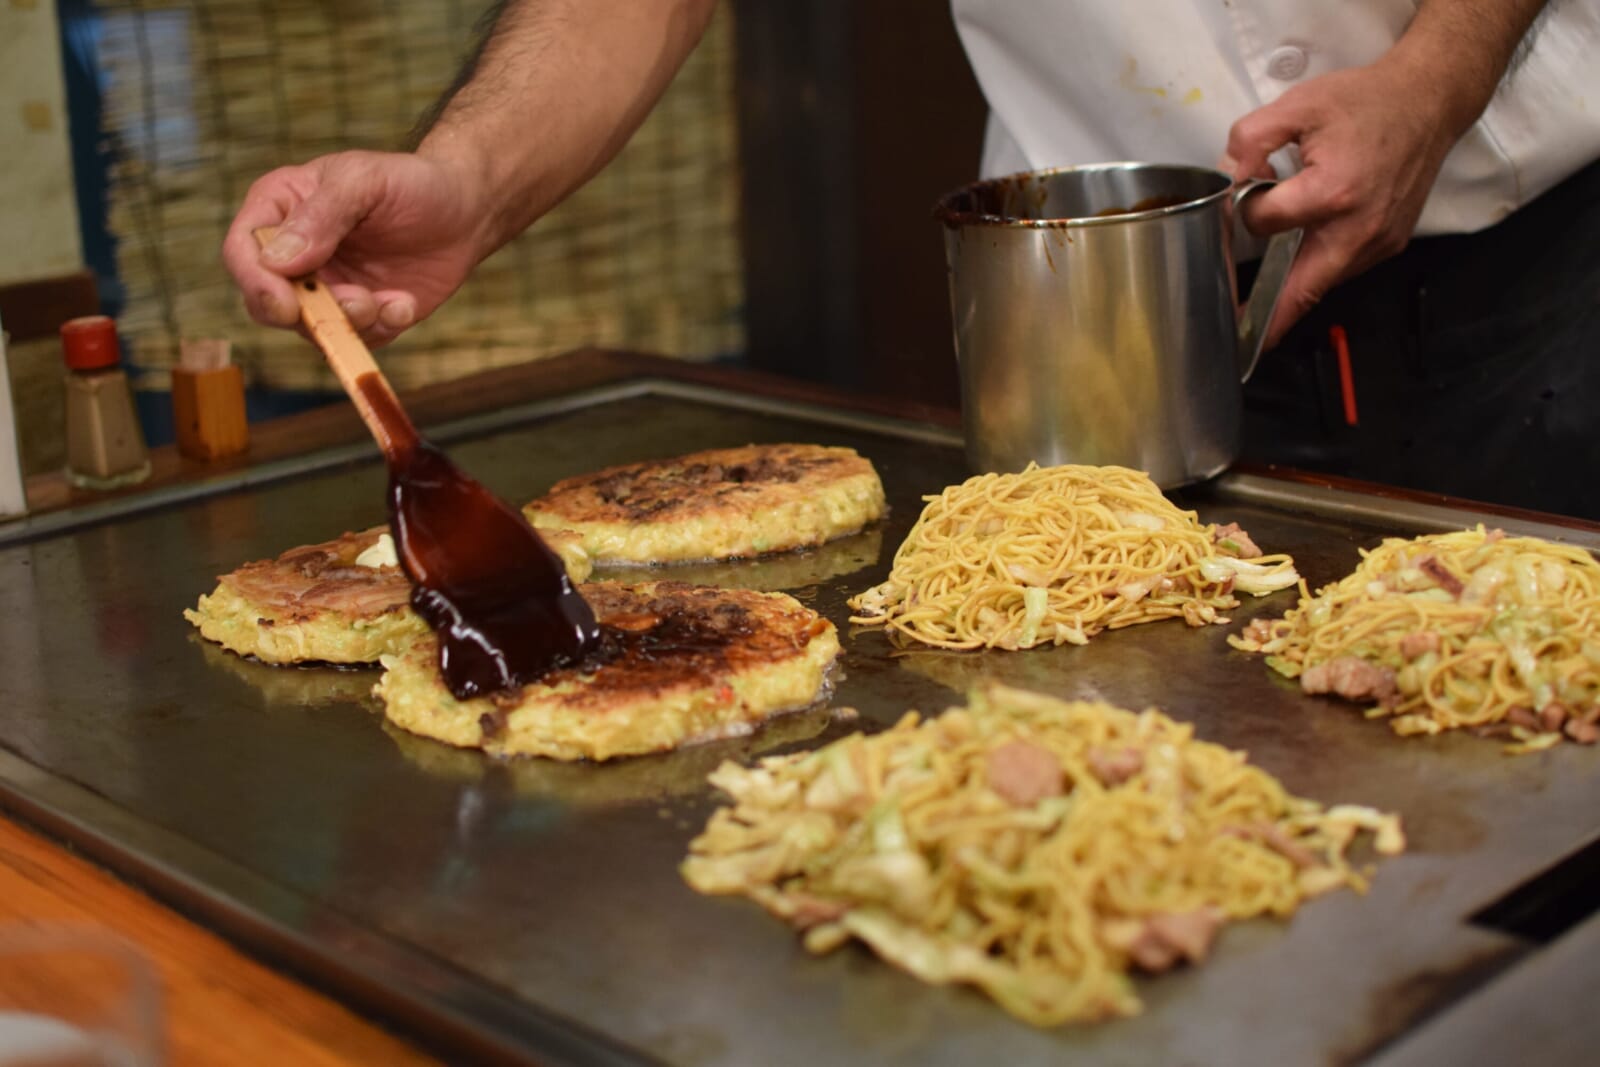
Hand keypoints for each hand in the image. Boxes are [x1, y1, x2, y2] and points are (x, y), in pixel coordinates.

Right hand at [223, 150, 491, 345]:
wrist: (465, 211)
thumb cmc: (411, 182)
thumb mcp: (366, 182)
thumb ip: (322, 216)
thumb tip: (276, 261)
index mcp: (280, 207)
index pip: (243, 250)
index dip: (256, 281)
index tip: (286, 302)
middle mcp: (294, 253)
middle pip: (267, 301)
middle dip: (311, 312)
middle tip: (360, 301)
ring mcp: (326, 287)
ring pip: (313, 327)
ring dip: (353, 321)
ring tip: (394, 299)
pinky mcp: (361, 314)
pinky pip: (357, 339)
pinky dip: (383, 327)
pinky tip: (407, 303)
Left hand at [1227, 57, 1464, 346]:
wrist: (1429, 101)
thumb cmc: (1366, 101)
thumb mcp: (1297, 105)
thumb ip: (1250, 140)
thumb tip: (1228, 175)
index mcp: (1333, 192)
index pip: (1263, 222)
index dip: (1245, 206)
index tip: (1246, 189)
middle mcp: (1359, 227)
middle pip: (1301, 289)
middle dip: (1266, 317)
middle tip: (1237, 335)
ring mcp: (1378, 242)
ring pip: (1322, 281)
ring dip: (1291, 284)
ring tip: (1262, 286)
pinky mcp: (1389, 244)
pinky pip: (1343, 269)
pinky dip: (1318, 267)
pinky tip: (1303, 250)